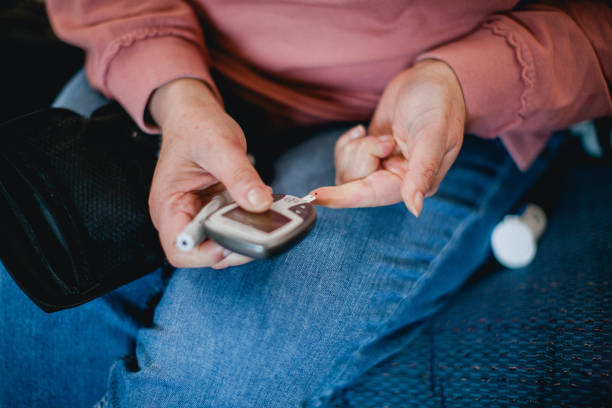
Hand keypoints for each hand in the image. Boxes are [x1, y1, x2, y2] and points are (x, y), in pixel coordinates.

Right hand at [148, 78, 272, 268]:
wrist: (195, 114)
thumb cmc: (197, 126)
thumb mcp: (220, 146)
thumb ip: (240, 176)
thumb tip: (261, 204)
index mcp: (167, 205)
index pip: (180, 249)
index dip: (206, 254)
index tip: (234, 238)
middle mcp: (179, 216)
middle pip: (203, 253)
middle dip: (232, 247)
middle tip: (260, 230)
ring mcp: (196, 216)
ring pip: (220, 245)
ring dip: (243, 236)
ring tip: (262, 217)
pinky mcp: (213, 212)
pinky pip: (230, 228)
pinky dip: (247, 225)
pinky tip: (260, 210)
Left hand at [312, 59, 465, 215]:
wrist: (431, 78)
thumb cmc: (439, 103)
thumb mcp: (433, 134)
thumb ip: (422, 170)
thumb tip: (415, 208)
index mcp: (417, 183)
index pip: (373, 196)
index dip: (343, 197)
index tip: (315, 197)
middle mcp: (397, 181)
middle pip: (354, 183)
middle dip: (361, 155)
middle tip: (386, 138)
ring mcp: (382, 168)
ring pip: (346, 172)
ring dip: (355, 148)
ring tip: (379, 134)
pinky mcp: (370, 156)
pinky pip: (344, 159)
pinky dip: (348, 143)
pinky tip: (364, 130)